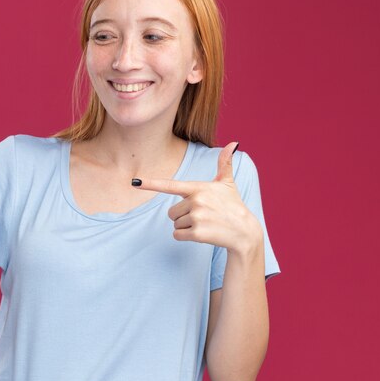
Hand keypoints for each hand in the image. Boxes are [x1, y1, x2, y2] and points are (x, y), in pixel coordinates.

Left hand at [134, 142, 261, 254]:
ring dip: (186, 227)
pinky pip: (177, 235)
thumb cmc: (233, 206)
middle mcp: (196, 201)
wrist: (245, 231)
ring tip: (205, 224)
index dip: (151, 183)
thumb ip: (225, 164)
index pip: (170, 185)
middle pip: (171, 212)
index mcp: (198, 188)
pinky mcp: (198, 233)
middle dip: (183, 216)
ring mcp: (197, 217)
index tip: (135, 182)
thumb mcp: (227, 184)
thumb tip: (233, 143)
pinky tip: (202, 234)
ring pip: (175, 224)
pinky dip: (185, 237)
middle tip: (202, 216)